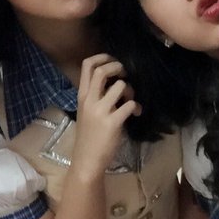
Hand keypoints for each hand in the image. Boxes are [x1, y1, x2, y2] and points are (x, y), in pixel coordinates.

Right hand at [74, 54, 140, 172]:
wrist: (87, 161)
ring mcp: (101, 111)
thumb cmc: (89, 136)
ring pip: (120, 86)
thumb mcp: (87, 111)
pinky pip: (130, 104)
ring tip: (131, 100)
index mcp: (82, 96)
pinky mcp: (113, 122)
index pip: (87, 65)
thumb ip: (96, 96)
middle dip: (118, 67)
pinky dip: (136, 106)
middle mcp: (89, 100)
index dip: (103, 57)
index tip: (114, 62)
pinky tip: (136, 113)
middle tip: (125, 75)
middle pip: (102, 70)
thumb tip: (114, 81)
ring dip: (130, 90)